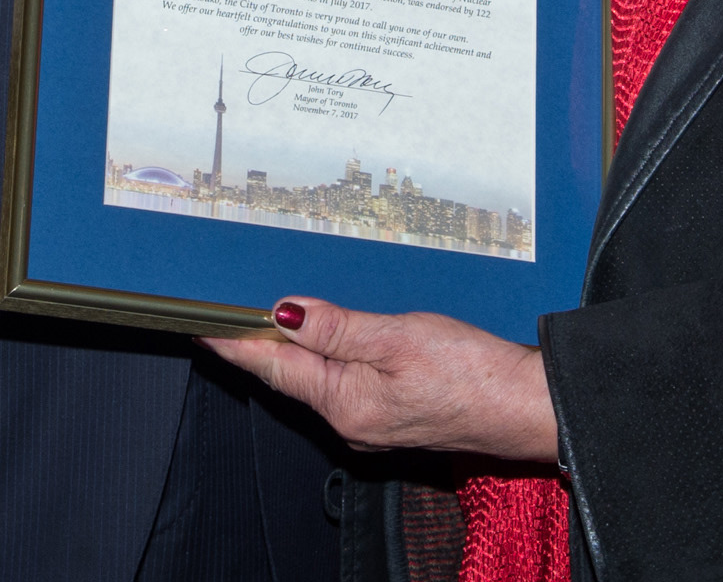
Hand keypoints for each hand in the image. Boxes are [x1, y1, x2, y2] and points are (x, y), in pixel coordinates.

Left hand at [204, 298, 558, 460]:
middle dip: (257, 340)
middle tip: (226, 302)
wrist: (523, 407)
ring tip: (264, 311)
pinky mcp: (390, 414)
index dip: (234, 341)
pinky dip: (324, 355)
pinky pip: (342, 380)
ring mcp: (369, 420)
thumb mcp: (399, 336)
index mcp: (345, 401)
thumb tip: (284, 314)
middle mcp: (350, 419)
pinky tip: (324, 335)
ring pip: (314, 376)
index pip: (273, 367)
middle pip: (289, 374)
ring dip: (291, 345)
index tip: (198, 321)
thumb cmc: (470, 372)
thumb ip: (339, 327)